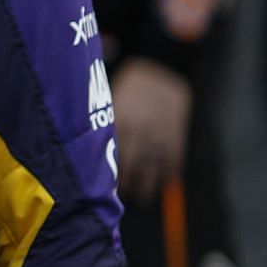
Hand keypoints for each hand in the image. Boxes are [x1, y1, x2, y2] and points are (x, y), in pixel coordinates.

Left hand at [112, 57, 191, 205]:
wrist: (160, 66)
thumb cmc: (128, 84)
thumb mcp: (110, 98)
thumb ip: (102, 120)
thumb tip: (88, 145)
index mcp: (120, 120)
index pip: (111, 154)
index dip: (106, 172)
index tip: (99, 187)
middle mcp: (140, 129)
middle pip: (131, 164)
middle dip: (125, 183)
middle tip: (118, 200)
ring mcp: (160, 132)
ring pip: (153, 166)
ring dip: (148, 184)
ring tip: (143, 198)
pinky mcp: (177, 132)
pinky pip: (174, 157)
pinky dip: (170, 171)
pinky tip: (165, 182)